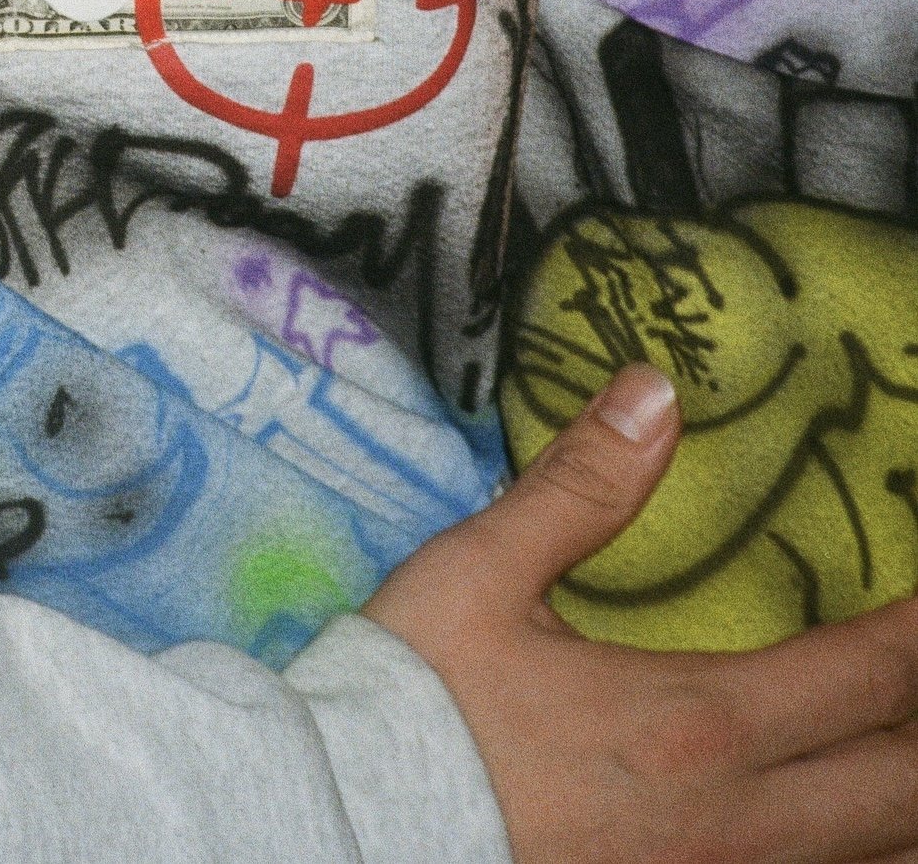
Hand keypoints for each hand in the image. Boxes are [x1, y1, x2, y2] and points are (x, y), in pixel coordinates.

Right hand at [365, 364, 917, 863]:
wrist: (347, 828)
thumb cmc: (417, 704)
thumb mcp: (483, 573)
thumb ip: (581, 487)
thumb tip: (655, 392)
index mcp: (696, 724)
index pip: (865, 681)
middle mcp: (734, 824)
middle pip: (903, 794)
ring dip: (906, 813)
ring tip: (908, 760)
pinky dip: (855, 860)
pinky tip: (845, 835)